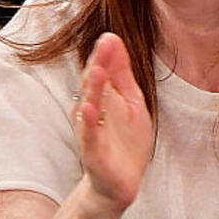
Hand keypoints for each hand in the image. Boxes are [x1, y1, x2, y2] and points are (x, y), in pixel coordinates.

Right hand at [74, 32, 153, 214]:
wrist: (120, 182)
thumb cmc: (125, 139)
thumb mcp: (130, 101)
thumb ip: (121, 72)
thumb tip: (112, 37)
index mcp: (102, 96)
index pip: (101, 70)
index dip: (105, 54)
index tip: (110, 36)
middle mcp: (92, 111)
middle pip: (94, 83)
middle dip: (98, 64)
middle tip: (105, 43)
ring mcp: (90, 131)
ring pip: (89, 106)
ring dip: (93, 88)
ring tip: (97, 70)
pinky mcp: (93, 152)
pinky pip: (88, 135)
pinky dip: (88, 122)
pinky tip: (88, 108)